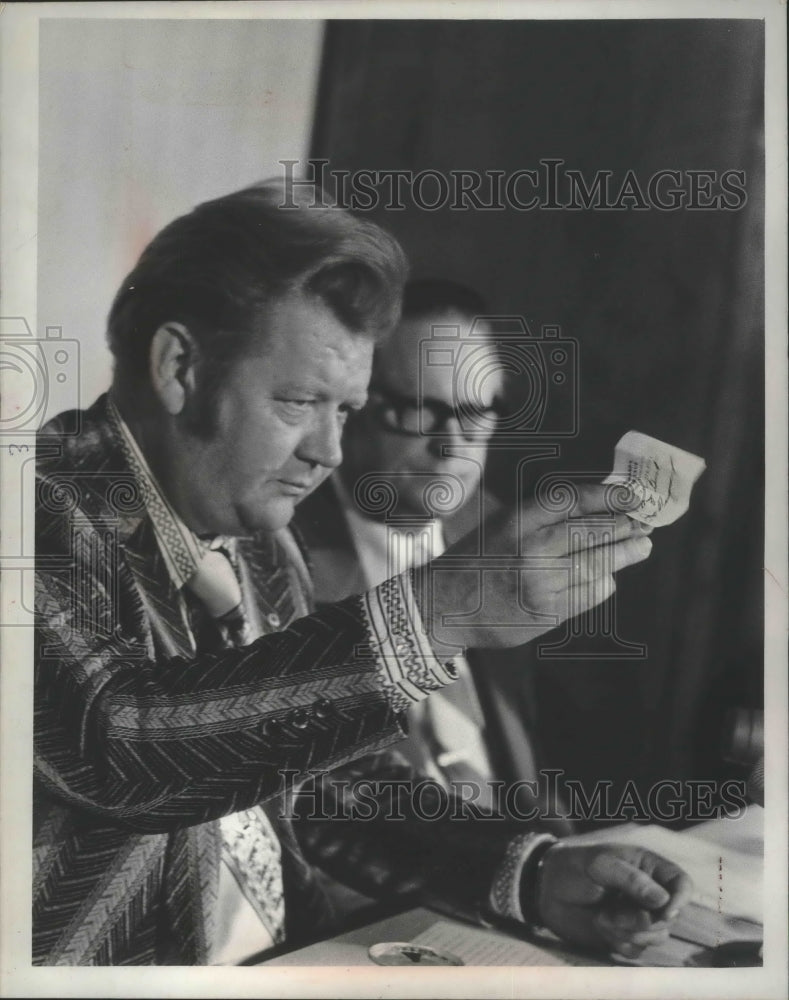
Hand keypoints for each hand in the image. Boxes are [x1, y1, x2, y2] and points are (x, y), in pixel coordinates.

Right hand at [413, 483, 652, 649]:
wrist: (442, 606)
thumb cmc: (476, 560)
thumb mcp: (501, 525)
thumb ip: (543, 517)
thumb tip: (600, 506)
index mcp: (516, 520)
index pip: (572, 500)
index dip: (608, 497)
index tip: (632, 496)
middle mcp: (530, 549)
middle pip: (592, 532)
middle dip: (624, 527)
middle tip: (643, 524)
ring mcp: (540, 584)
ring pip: (597, 564)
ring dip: (624, 555)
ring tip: (640, 547)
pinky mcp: (546, 613)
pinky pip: (588, 594)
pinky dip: (602, 583)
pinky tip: (607, 577)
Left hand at [536, 842, 692, 957]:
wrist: (546, 889)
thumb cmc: (573, 867)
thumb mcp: (600, 864)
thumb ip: (632, 880)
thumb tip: (663, 901)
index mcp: (647, 867)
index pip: (682, 884)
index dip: (680, 899)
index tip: (665, 912)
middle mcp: (648, 893)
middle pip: (669, 918)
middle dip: (642, 921)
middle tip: (612, 913)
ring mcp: (638, 916)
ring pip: (655, 937)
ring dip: (627, 932)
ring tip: (602, 917)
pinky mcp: (625, 936)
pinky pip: (635, 950)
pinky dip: (618, 941)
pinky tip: (600, 925)